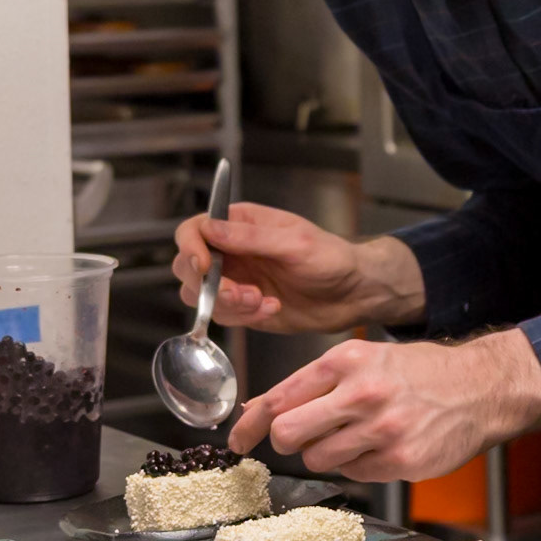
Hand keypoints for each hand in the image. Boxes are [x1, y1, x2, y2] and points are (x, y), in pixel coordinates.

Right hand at [173, 202, 425, 334]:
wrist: (353, 294)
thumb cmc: (331, 258)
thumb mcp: (294, 243)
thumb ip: (250, 237)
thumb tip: (209, 229)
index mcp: (241, 223)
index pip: (194, 229)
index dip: (190, 247)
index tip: (204, 267)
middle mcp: (232, 250)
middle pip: (187, 267)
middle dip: (209, 285)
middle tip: (241, 293)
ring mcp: (236, 280)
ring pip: (201, 296)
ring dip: (227, 304)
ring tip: (262, 302)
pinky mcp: (244, 307)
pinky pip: (224, 316)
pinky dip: (244, 317)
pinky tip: (273, 308)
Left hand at [228, 328, 540, 481]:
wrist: (478, 387)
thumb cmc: (418, 371)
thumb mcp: (363, 358)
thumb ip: (314, 383)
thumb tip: (261, 410)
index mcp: (346, 360)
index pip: (280, 397)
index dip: (251, 423)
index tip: (239, 440)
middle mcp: (360, 393)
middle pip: (288, 434)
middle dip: (288, 440)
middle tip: (305, 435)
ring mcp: (380, 431)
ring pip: (318, 459)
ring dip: (327, 452)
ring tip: (356, 433)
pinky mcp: (399, 462)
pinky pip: (353, 475)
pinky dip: (359, 465)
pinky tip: (381, 445)